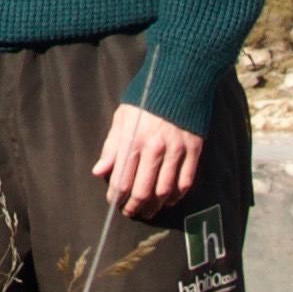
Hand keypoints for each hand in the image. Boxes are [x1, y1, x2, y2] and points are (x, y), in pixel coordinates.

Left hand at [92, 101, 202, 219]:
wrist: (180, 80)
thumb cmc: (146, 99)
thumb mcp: (122, 117)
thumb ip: (111, 147)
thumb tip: (98, 172)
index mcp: (133, 140)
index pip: (121, 181)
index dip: (116, 198)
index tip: (114, 202)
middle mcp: (154, 148)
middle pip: (142, 191)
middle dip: (134, 208)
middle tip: (130, 212)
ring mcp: (176, 150)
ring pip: (164, 191)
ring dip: (155, 207)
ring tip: (148, 210)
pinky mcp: (194, 150)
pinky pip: (185, 182)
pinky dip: (176, 196)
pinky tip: (169, 199)